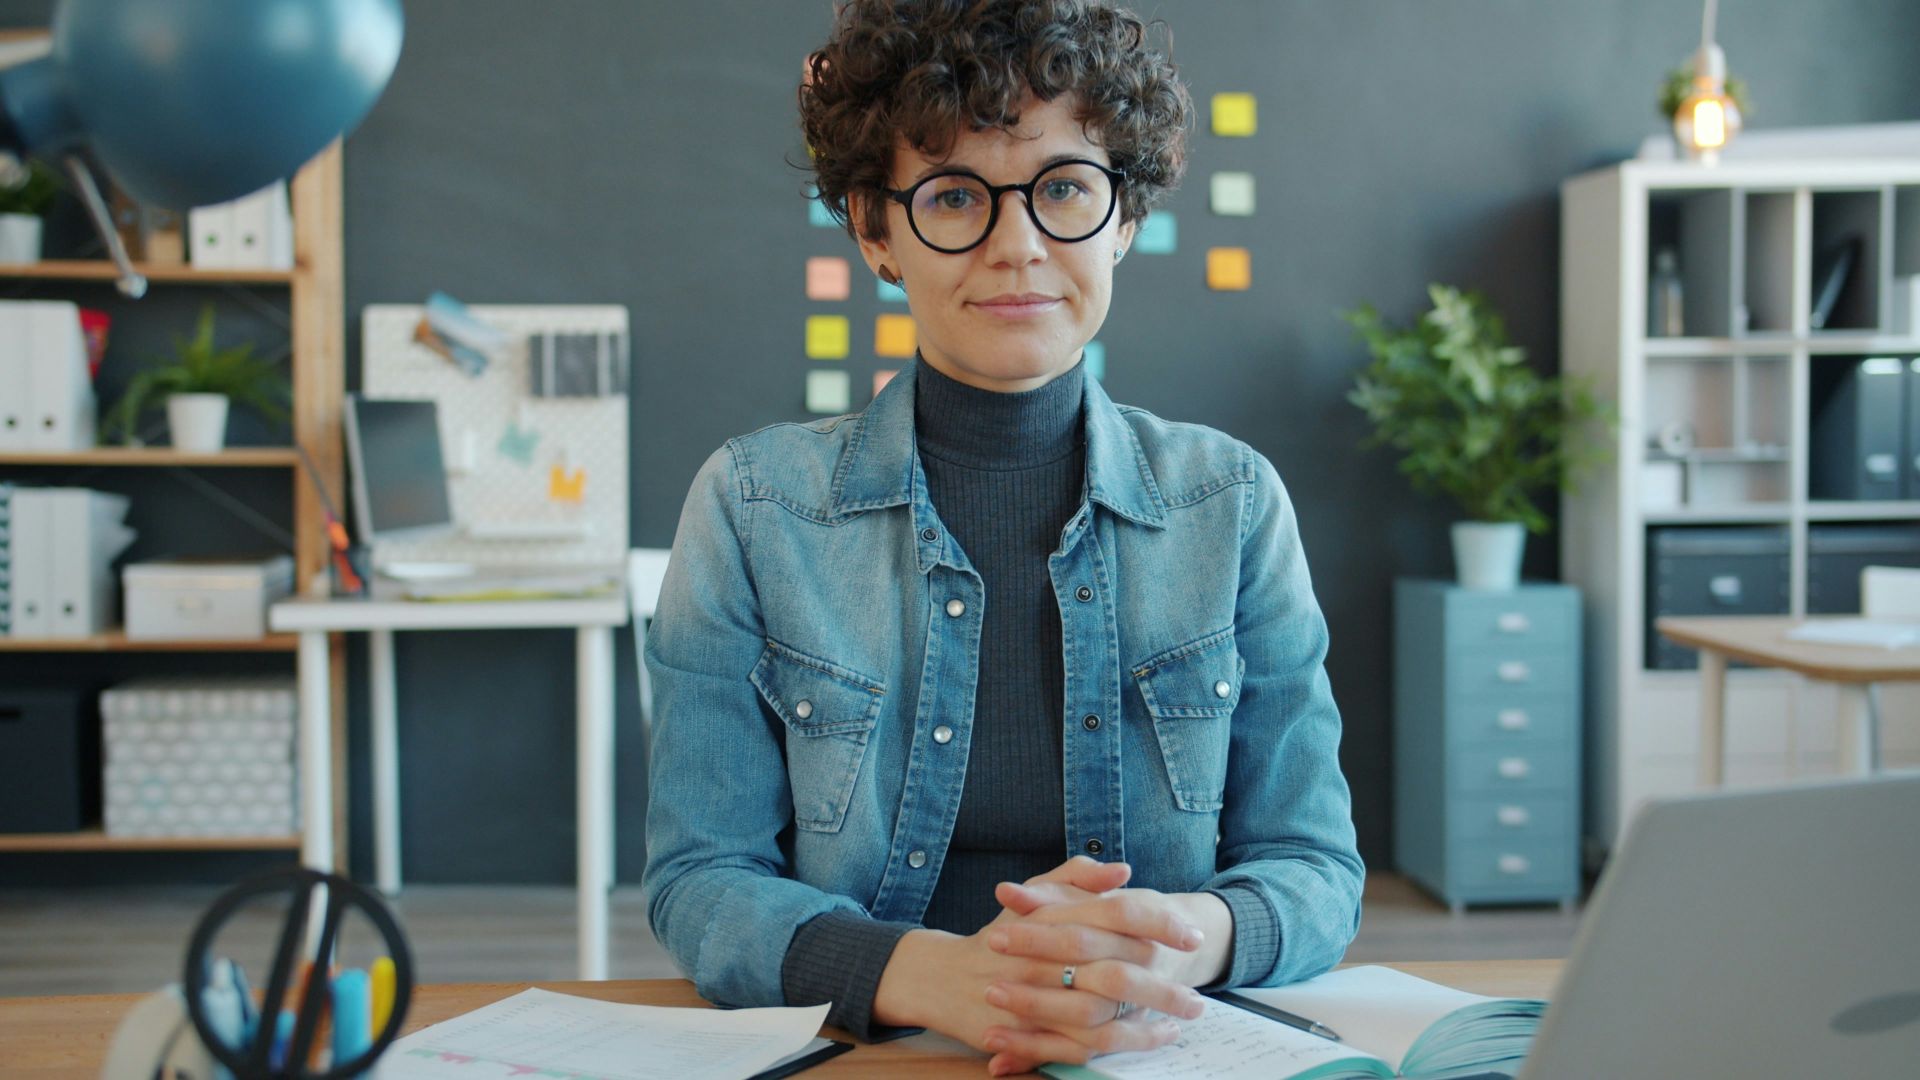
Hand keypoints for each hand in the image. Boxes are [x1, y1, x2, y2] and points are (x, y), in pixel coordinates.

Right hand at [871, 857, 1203, 1075]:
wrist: (944, 978)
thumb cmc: (1000, 934)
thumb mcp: (1033, 896)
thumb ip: (1075, 877)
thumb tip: (1122, 870)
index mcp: (1052, 918)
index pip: (1116, 913)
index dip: (1159, 922)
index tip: (1190, 934)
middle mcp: (1044, 958)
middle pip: (1117, 972)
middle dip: (1163, 987)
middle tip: (1198, 995)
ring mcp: (1034, 998)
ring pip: (1103, 1017)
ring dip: (1148, 1023)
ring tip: (1181, 1020)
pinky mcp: (1027, 1033)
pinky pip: (1083, 1047)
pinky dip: (1121, 1044)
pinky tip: (1149, 1037)